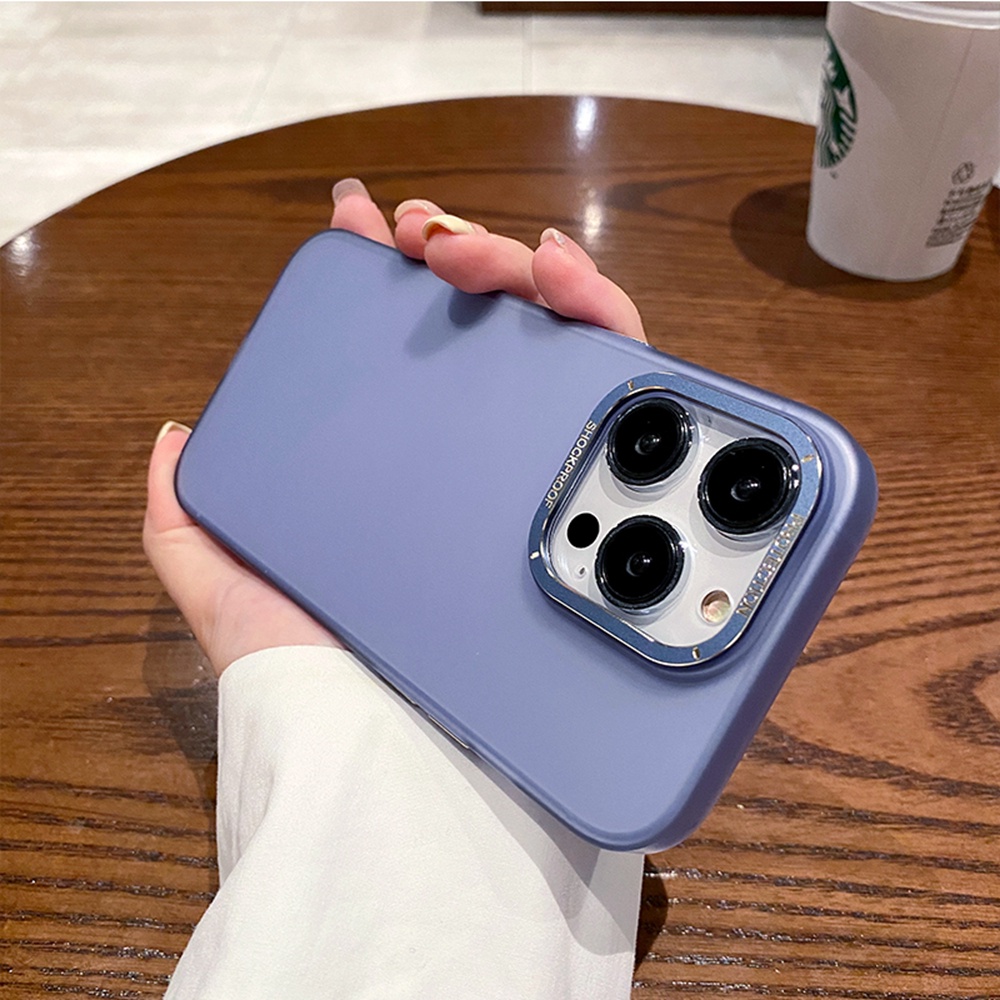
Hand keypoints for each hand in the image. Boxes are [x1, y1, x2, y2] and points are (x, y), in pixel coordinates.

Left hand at [143, 179, 646, 675]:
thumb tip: (175, 438)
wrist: (401, 749)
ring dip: (532, 272)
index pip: (401, 347)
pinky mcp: (590, 495)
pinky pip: (616, 391)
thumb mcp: (227, 589)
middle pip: (486, 328)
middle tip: (429, 239)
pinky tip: (572, 292)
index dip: (385, 273)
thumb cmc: (315, 674)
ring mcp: (534, 475)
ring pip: (554, 341)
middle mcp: (473, 463)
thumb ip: (185, 521)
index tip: (365, 223)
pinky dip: (604, 323)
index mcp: (400, 468)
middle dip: (465, 252)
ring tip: (501, 253)